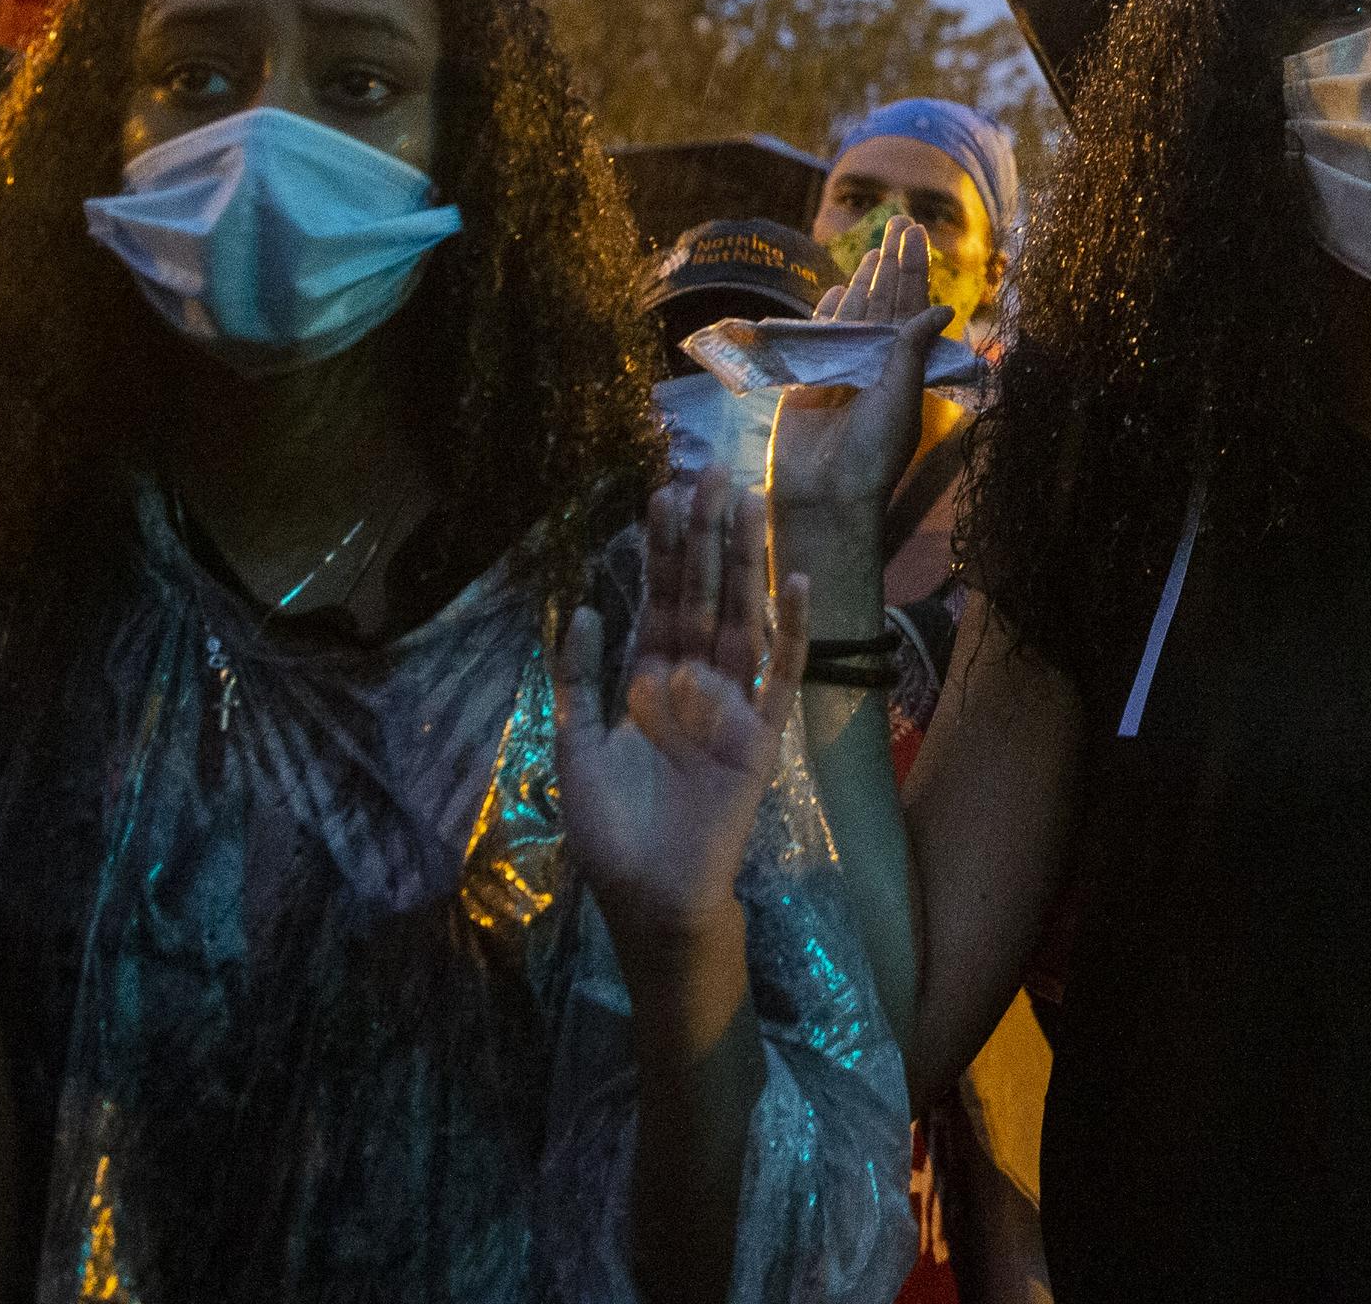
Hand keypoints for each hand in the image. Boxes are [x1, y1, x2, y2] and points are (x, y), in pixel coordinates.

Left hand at [556, 475, 802, 954]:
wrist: (652, 899)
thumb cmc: (612, 834)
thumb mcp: (576, 752)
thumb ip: (579, 681)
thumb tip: (586, 608)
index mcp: (651, 684)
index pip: (660, 601)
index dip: (662, 551)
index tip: (664, 493)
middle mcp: (695, 682)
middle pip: (703, 595)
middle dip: (705, 537)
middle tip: (710, 472)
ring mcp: (732, 704)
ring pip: (741, 616)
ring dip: (745, 560)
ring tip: (748, 501)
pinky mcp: (762, 734)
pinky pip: (781, 673)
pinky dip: (790, 629)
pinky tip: (795, 581)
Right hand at [773, 218, 951, 558]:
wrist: (823, 496)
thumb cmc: (870, 454)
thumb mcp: (900, 399)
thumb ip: (911, 351)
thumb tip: (941, 307)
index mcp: (902, 368)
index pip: (910, 307)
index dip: (913, 270)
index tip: (914, 235)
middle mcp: (874, 365)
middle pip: (884, 303)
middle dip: (891, 264)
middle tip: (899, 223)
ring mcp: (839, 372)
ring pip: (852, 316)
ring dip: (862, 283)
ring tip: (873, 251)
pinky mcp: (804, 383)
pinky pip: (816, 340)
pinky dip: (824, 315)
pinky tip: (835, 291)